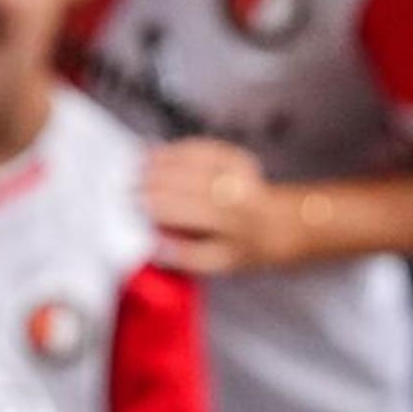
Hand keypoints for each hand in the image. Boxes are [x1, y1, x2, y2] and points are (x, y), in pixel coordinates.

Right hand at [141, 139, 291, 275]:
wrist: (283, 225)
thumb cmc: (244, 246)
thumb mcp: (219, 263)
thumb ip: (186, 257)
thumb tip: (155, 246)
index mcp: (232, 225)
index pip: (186, 210)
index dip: (157, 205)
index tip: (133, 203)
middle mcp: (237, 195)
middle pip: (188, 181)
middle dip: (155, 180)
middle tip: (129, 182)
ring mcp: (239, 173)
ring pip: (197, 161)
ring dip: (164, 160)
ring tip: (140, 164)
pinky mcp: (238, 158)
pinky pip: (206, 148)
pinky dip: (181, 148)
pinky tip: (161, 151)